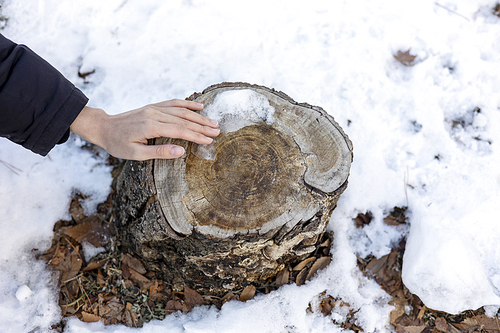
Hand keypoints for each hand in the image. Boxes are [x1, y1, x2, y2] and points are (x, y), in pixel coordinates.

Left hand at [70, 99, 219, 159]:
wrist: (104, 127)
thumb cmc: (118, 144)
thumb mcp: (136, 154)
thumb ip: (159, 152)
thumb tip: (180, 152)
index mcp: (151, 126)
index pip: (180, 131)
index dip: (196, 136)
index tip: (209, 140)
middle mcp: (154, 114)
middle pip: (184, 120)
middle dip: (202, 126)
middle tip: (218, 131)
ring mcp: (154, 108)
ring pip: (181, 110)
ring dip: (199, 116)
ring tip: (213, 122)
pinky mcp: (153, 106)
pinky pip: (173, 103)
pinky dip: (187, 104)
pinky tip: (199, 106)